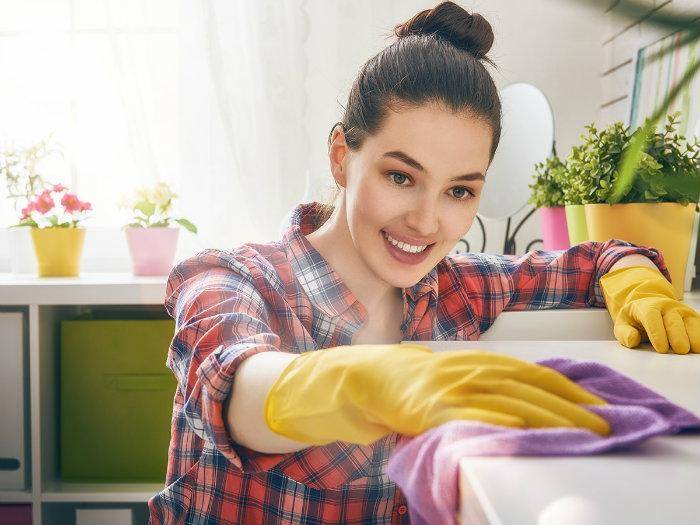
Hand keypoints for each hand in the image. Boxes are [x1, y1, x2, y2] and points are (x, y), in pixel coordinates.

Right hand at [264, 343, 609, 445]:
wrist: (363, 377)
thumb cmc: (409, 382)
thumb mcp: (451, 375)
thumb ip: (482, 384)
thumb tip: (521, 399)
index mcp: (476, 360)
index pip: (531, 372)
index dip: (566, 388)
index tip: (594, 403)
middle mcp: (469, 369)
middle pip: (529, 386)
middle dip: (569, 406)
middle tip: (602, 424)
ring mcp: (450, 387)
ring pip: (509, 401)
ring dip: (548, 417)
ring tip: (579, 434)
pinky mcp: (431, 407)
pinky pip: (470, 416)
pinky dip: (496, 422)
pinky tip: (519, 430)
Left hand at [601, 266, 699, 353]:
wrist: (650, 306)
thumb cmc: (636, 319)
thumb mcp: (623, 324)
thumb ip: (624, 333)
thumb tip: (632, 340)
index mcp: (648, 307)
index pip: (652, 318)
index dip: (657, 333)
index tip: (661, 349)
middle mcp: (667, 307)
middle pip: (674, 321)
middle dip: (678, 336)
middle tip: (680, 351)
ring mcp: (682, 311)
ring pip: (691, 322)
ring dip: (694, 336)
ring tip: (694, 350)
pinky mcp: (693, 317)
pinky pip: (699, 325)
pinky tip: (699, 347)